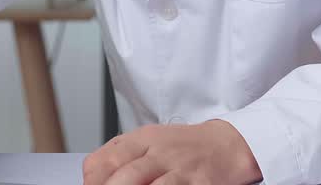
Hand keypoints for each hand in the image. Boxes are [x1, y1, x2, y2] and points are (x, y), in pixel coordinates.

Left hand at [82, 120, 261, 184]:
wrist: (228, 144)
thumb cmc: (185, 147)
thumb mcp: (150, 143)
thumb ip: (122, 156)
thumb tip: (92, 177)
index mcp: (141, 139)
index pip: (104, 160)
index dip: (92, 181)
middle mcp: (158, 152)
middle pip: (123, 176)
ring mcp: (179, 168)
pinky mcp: (199, 183)